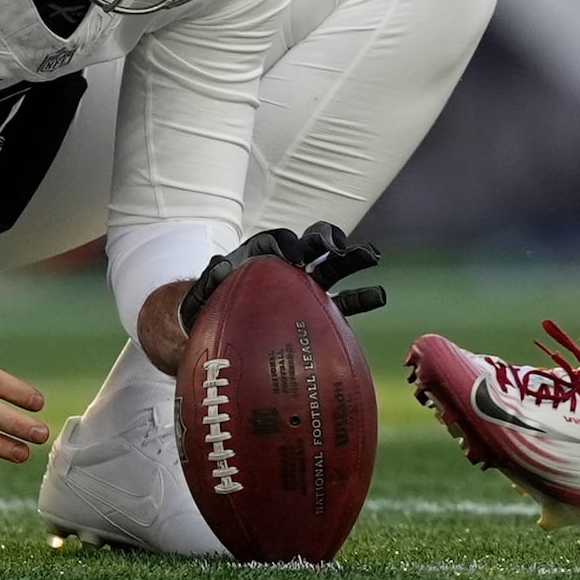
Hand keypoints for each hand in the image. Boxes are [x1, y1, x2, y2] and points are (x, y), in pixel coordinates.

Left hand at [184, 223, 386, 325]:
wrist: (220, 339)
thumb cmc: (207, 316)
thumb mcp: (201, 298)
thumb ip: (208, 282)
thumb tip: (217, 264)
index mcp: (258, 259)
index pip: (274, 242)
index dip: (286, 243)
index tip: (296, 256)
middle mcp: (286, 268)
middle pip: (310, 243)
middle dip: (326, 239)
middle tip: (336, 248)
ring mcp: (307, 287)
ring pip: (333, 266)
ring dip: (353, 257)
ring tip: (372, 256)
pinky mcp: (321, 310)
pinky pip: (345, 302)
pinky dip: (362, 296)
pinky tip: (379, 295)